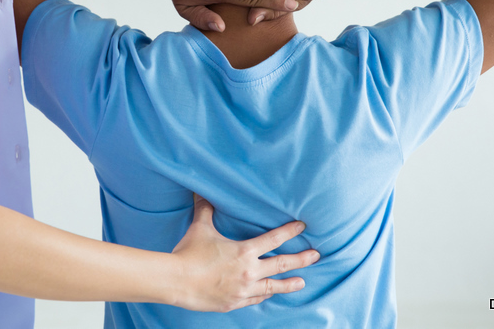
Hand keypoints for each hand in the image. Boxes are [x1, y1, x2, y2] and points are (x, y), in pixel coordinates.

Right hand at [170, 195, 319, 311]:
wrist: (176, 281)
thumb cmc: (189, 253)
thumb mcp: (200, 228)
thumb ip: (205, 209)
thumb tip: (202, 191)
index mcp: (244, 251)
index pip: (274, 239)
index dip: (289, 231)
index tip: (303, 227)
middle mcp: (249, 272)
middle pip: (282, 265)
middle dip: (301, 260)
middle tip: (316, 256)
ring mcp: (243, 290)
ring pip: (273, 287)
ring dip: (289, 283)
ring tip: (302, 282)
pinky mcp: (234, 303)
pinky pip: (256, 298)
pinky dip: (265, 294)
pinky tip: (270, 293)